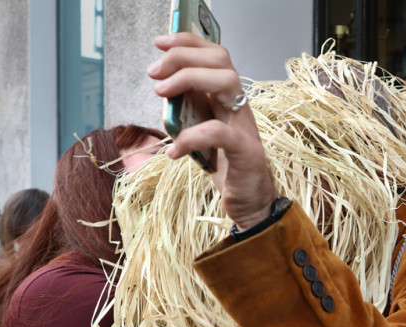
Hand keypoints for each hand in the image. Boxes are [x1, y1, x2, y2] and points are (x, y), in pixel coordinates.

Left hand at [148, 32, 277, 230]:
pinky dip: (190, 138)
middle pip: (220, 60)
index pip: (215, 55)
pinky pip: (218, 132)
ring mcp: (245, 127)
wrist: (251, 204)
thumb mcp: (201, 133)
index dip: (188, 42)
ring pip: (226, 82)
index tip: (160, 43)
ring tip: (160, 93)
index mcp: (228, 100)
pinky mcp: (246, 152)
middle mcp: (239, 107)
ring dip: (188, 79)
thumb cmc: (226, 169)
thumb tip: (161, 89)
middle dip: (183, 56)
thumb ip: (189, 111)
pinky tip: (173, 152)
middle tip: (154, 73)